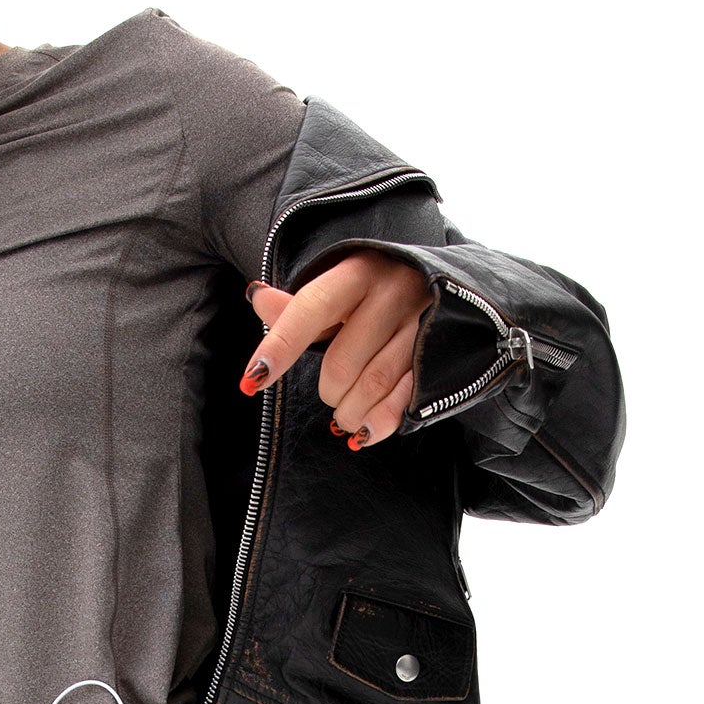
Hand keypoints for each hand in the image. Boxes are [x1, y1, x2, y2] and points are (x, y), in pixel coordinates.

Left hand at [241, 250, 433, 449]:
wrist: (451, 286)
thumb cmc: (377, 292)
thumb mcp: (340, 288)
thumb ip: (299, 304)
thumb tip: (257, 297)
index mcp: (359, 271)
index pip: (311, 308)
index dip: (280, 346)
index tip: (252, 380)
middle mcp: (393, 292)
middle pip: (341, 362)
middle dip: (328, 390)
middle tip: (331, 394)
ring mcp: (421, 325)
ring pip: (372, 385)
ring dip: (350, 412)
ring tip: (345, 416)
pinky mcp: (441, 356)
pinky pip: (404, 401)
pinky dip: (379, 423)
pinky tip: (364, 433)